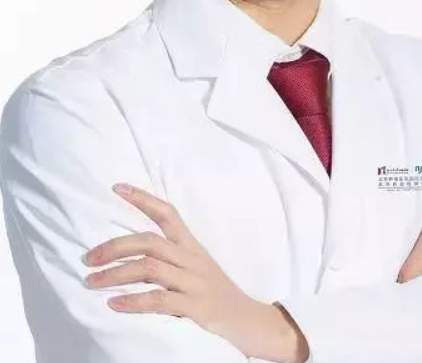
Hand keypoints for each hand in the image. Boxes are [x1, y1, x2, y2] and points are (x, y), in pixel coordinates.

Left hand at [83, 183, 304, 361]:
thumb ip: (170, 258)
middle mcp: (191, 258)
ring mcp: (194, 282)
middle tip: (88, 258)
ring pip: (149, 268)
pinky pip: (159, 300)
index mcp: (191, 246)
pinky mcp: (196, 307)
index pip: (167, 213)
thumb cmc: (215, 293)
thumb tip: (130, 253)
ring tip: (91, 282)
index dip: (142, 198)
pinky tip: (114, 303)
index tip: (117, 187)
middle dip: (114, 246)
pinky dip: (133, 300)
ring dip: (115, 274)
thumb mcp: (195, 267)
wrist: (248, 320)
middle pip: (149, 241)